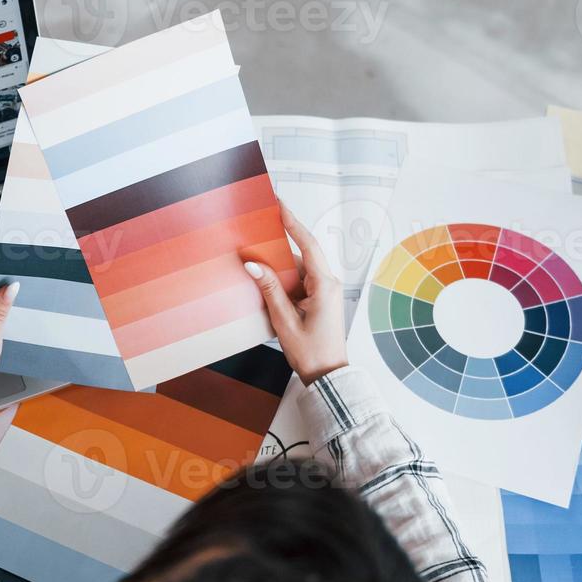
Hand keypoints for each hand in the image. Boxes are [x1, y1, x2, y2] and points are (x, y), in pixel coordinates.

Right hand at [242, 203, 347, 385]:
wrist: (328, 376)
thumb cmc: (311, 353)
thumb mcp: (284, 320)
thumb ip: (270, 289)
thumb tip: (254, 264)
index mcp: (324, 285)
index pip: (308, 245)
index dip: (292, 223)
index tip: (280, 205)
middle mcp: (327, 285)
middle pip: (300, 257)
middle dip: (277, 250)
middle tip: (255, 237)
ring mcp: (324, 293)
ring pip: (297, 271)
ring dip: (278, 271)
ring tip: (255, 266)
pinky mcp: (319, 301)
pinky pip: (299, 283)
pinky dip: (283, 283)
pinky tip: (266, 287)